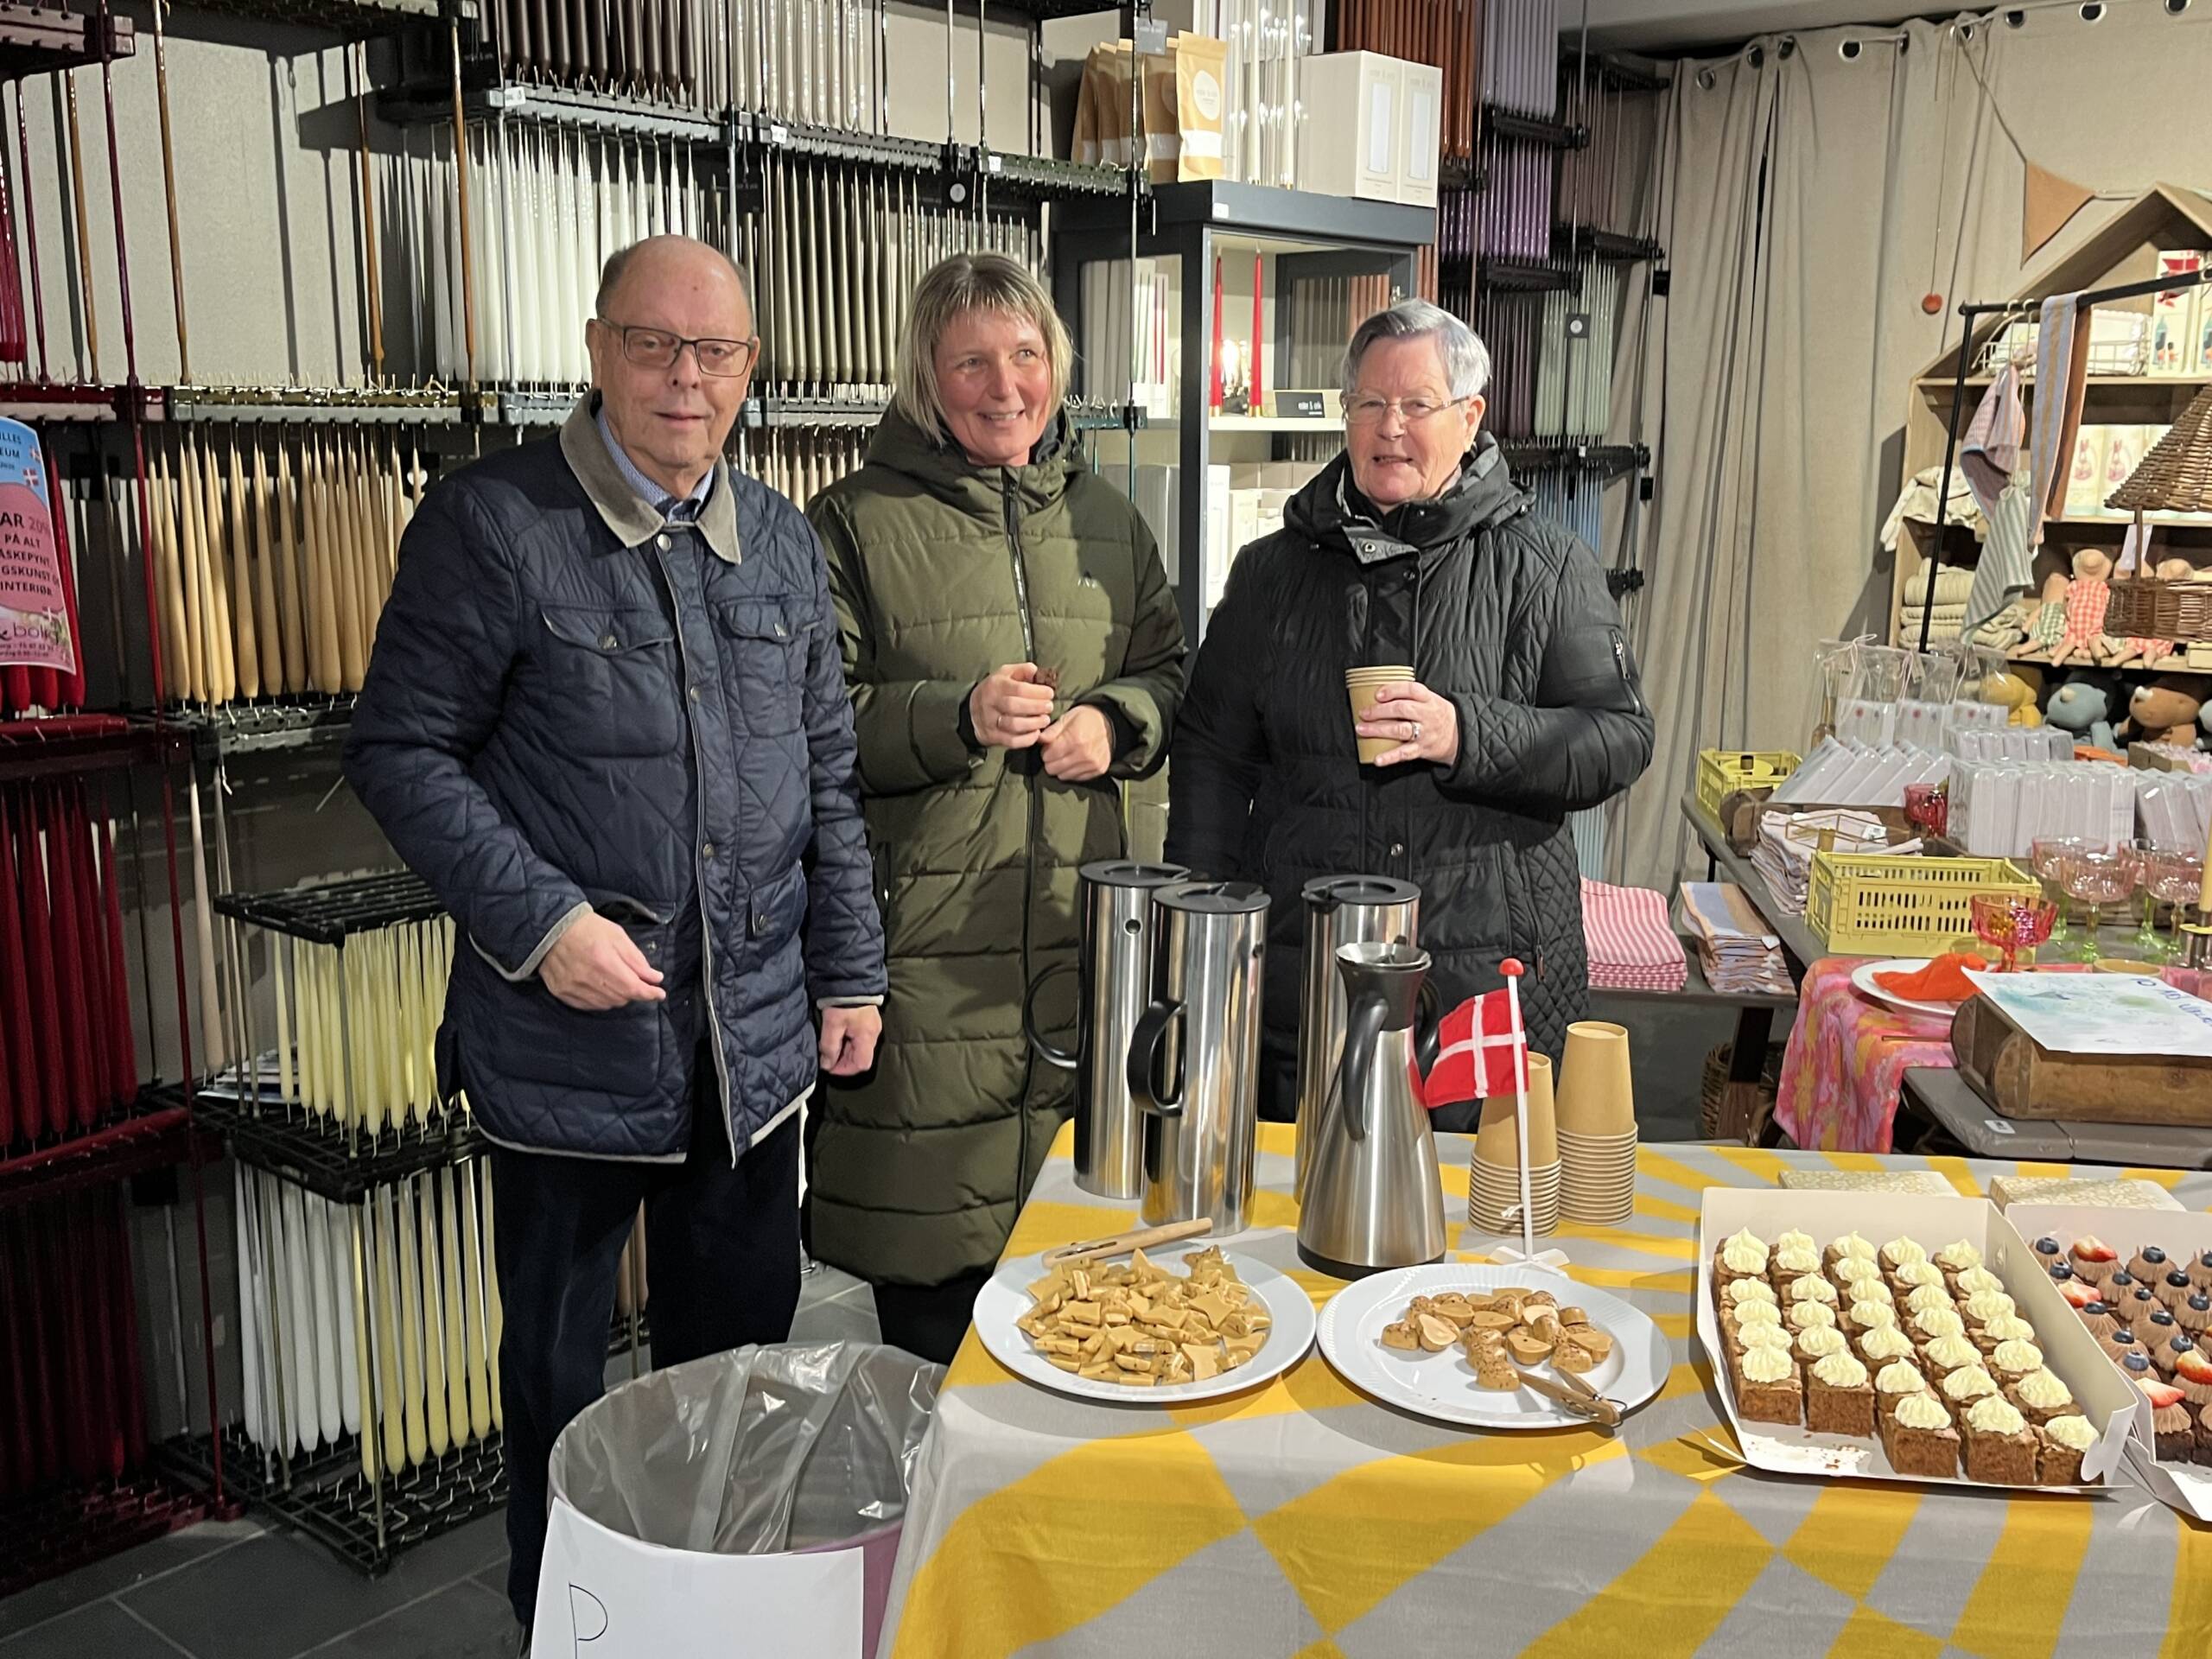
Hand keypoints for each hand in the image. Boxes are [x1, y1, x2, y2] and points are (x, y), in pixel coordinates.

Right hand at [541, 913, 666, 1011]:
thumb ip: (637, 960)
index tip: (659, 993)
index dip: (649, 993)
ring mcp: (572, 987)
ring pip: (607, 1004)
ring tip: (617, 982)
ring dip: (618, 997)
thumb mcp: (617, 936)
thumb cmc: (587, 928)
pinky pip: (589, 1006)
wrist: (551, 928)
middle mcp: (588, 978)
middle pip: (621, 998)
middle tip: (636, 981)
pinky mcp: (562, 992)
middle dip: (634, 992)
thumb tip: (655, 978)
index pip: (633, 987)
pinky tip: (602, 988)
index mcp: (604, 961)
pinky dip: (601, 1000)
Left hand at [819, 1005, 881, 1075]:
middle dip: (843, 1060)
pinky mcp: (868, 1020)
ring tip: (830, 1044)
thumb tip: (826, 1064)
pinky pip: (859, 1038)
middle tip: (827, 1055)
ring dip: (844, 1051)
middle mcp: (874, 1033)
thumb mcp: (832, 1025)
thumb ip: (829, 1047)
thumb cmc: (842, 1001)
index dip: (845, 1069)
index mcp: (867, 1036)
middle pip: (861, 1057)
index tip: (830, 1066)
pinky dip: (848, 1041)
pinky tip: (837, 1034)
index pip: (861, 1064)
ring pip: (859, 1048)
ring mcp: (872, 1026)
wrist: (851, 978)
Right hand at [970, 664, 1054, 749]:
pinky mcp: (992, 736)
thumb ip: (1021, 670)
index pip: (1018, 689)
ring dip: (1033, 723)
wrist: (972, 709)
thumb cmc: (996, 689)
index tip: (1050, 693)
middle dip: (1036, 707)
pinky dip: (1026, 739)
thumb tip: (1035, 670)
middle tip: (1049, 707)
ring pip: (1013, 725)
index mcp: (995, 685)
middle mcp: (990, 703)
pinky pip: (1011, 741)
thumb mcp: (1005, 673)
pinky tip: (1036, 733)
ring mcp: (990, 721)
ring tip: (1045, 720)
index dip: (1037, 692)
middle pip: (1014, 706)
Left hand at [1039, 704, 1112, 781]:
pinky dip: (1072, 771)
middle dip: (1051, 761)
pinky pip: (1076, 778)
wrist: (1108, 724)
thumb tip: (1039, 739)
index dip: (1045, 751)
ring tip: (1066, 756)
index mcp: (1075, 739)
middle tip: (1056, 753)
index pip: (1048, 756)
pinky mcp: (1098, 769)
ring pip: (1063, 776)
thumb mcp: (1066, 718)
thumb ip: (1052, 731)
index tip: (1048, 747)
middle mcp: (1084, 754)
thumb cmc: (1084, 719)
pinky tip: (1075, 761)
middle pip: (1054, 768)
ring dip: (1061, 768)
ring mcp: (1092, 763)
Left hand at [1357, 679, 1460, 766]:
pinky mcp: (1422, 750)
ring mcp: (1425, 733)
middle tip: (1364, 713)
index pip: (1411, 690)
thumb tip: (1380, 692)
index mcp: (1429, 699)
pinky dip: (1390, 757)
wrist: (1460, 736)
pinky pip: (1404, 754)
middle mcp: (1427, 715)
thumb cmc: (1438, 715)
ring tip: (1362, 729)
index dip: (1393, 690)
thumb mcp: (1431, 700)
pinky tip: (1378, 759)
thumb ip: (1410, 696)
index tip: (1378, 694)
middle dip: (1379, 711)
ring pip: (1400, 730)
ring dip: (1378, 730)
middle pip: (1402, 709)